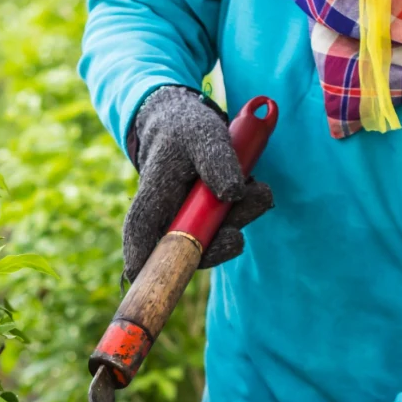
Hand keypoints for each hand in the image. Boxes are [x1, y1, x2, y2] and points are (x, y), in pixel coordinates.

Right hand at [123, 85, 273, 280]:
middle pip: (185, 250)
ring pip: (214, 240)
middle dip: (219, 243)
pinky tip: (253, 187)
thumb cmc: (185, 129)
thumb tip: (232, 194)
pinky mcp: (208, 220)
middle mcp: (168, 219)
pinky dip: (247, 209)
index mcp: (152, 200)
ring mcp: (188, 223)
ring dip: (241, 219)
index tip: (146, 278)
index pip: (141, 235)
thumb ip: (216, 160)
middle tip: (241, 230)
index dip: (143, 262)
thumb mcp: (202, 135)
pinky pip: (230, 226)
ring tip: (260, 190)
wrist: (190, 124)